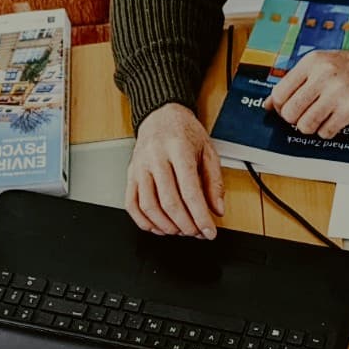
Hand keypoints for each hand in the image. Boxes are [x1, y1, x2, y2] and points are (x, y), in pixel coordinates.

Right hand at [126, 103, 224, 238]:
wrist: (161, 115)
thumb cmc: (185, 133)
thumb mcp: (208, 151)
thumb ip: (215, 182)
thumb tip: (217, 209)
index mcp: (179, 149)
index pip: (190, 191)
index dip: (200, 216)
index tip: (209, 232)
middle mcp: (156, 157)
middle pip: (169, 201)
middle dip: (185, 224)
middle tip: (196, 233)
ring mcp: (140, 166)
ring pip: (149, 205)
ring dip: (166, 225)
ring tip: (180, 231)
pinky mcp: (130, 174)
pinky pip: (131, 203)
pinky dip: (144, 221)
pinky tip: (157, 227)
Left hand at [266, 48, 348, 138]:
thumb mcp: (323, 66)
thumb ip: (296, 83)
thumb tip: (269, 104)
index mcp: (313, 61)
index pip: (279, 93)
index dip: (280, 108)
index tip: (288, 110)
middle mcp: (323, 74)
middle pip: (290, 112)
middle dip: (295, 120)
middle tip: (307, 116)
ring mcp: (337, 91)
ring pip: (305, 125)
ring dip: (312, 127)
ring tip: (323, 118)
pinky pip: (326, 131)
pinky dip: (328, 131)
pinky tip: (336, 120)